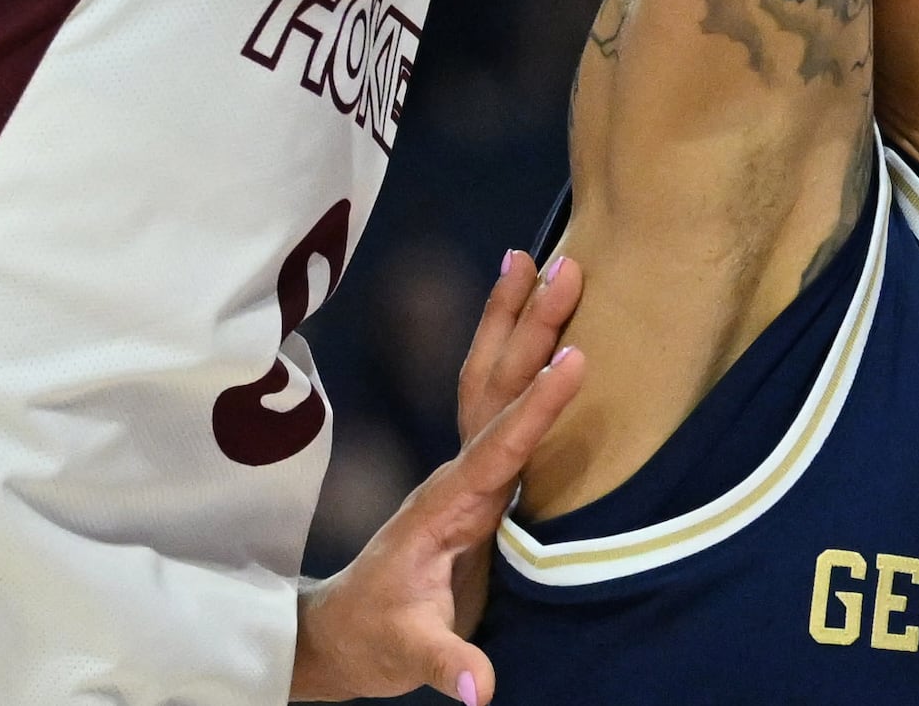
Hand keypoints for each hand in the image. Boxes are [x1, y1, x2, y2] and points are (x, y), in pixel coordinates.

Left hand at [289, 251, 587, 703]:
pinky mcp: (472, 476)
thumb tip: (482, 690)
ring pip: (492, 378)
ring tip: (542, 256)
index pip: (499, 448)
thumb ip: (446, 664)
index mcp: (446, 506)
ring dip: (517, 319)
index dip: (538, 407)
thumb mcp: (409, 656)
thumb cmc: (377, 639)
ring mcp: (461, 469)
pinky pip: (495, 398)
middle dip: (532, 326)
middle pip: (496, 386)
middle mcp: (454, 473)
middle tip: (568, 265)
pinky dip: (513, 349)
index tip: (576, 358)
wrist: (342, 632)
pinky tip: (535, 320)